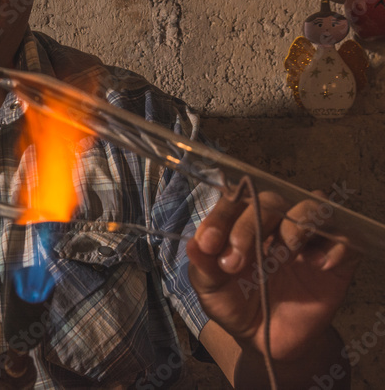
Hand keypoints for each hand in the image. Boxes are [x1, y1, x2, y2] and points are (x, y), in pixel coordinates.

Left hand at [187, 189, 359, 360]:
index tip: (208, 243)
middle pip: (270, 201)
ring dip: (295, 226)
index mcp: (242, 223)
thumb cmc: (236, 304)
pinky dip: (335, 246)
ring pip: (312, 207)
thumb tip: (195, 244)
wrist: (269, 340)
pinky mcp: (338, 258)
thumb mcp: (212, 291)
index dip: (220, 218)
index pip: (233, 202)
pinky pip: (346, 238)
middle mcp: (276, 223)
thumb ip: (203, 267)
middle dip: (249, 226)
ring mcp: (308, 238)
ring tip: (282, 255)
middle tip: (234, 262)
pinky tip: (319, 265)